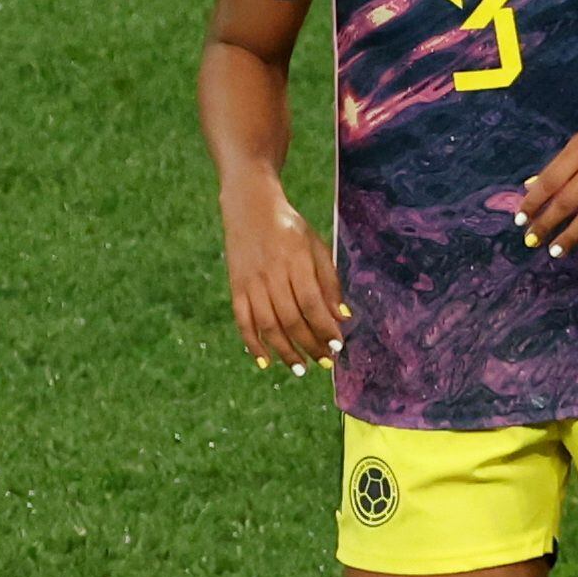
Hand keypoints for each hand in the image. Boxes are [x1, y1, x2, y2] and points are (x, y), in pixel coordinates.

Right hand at [222, 180, 346, 372]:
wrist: (250, 206)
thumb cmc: (290, 228)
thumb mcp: (316, 246)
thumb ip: (329, 282)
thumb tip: (341, 318)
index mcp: (296, 260)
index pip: (312, 303)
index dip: (324, 328)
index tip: (337, 347)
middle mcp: (272, 272)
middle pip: (291, 318)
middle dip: (310, 345)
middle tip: (324, 363)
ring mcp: (251, 281)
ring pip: (268, 324)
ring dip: (285, 351)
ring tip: (300, 369)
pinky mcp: (235, 286)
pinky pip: (243, 320)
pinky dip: (253, 344)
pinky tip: (265, 362)